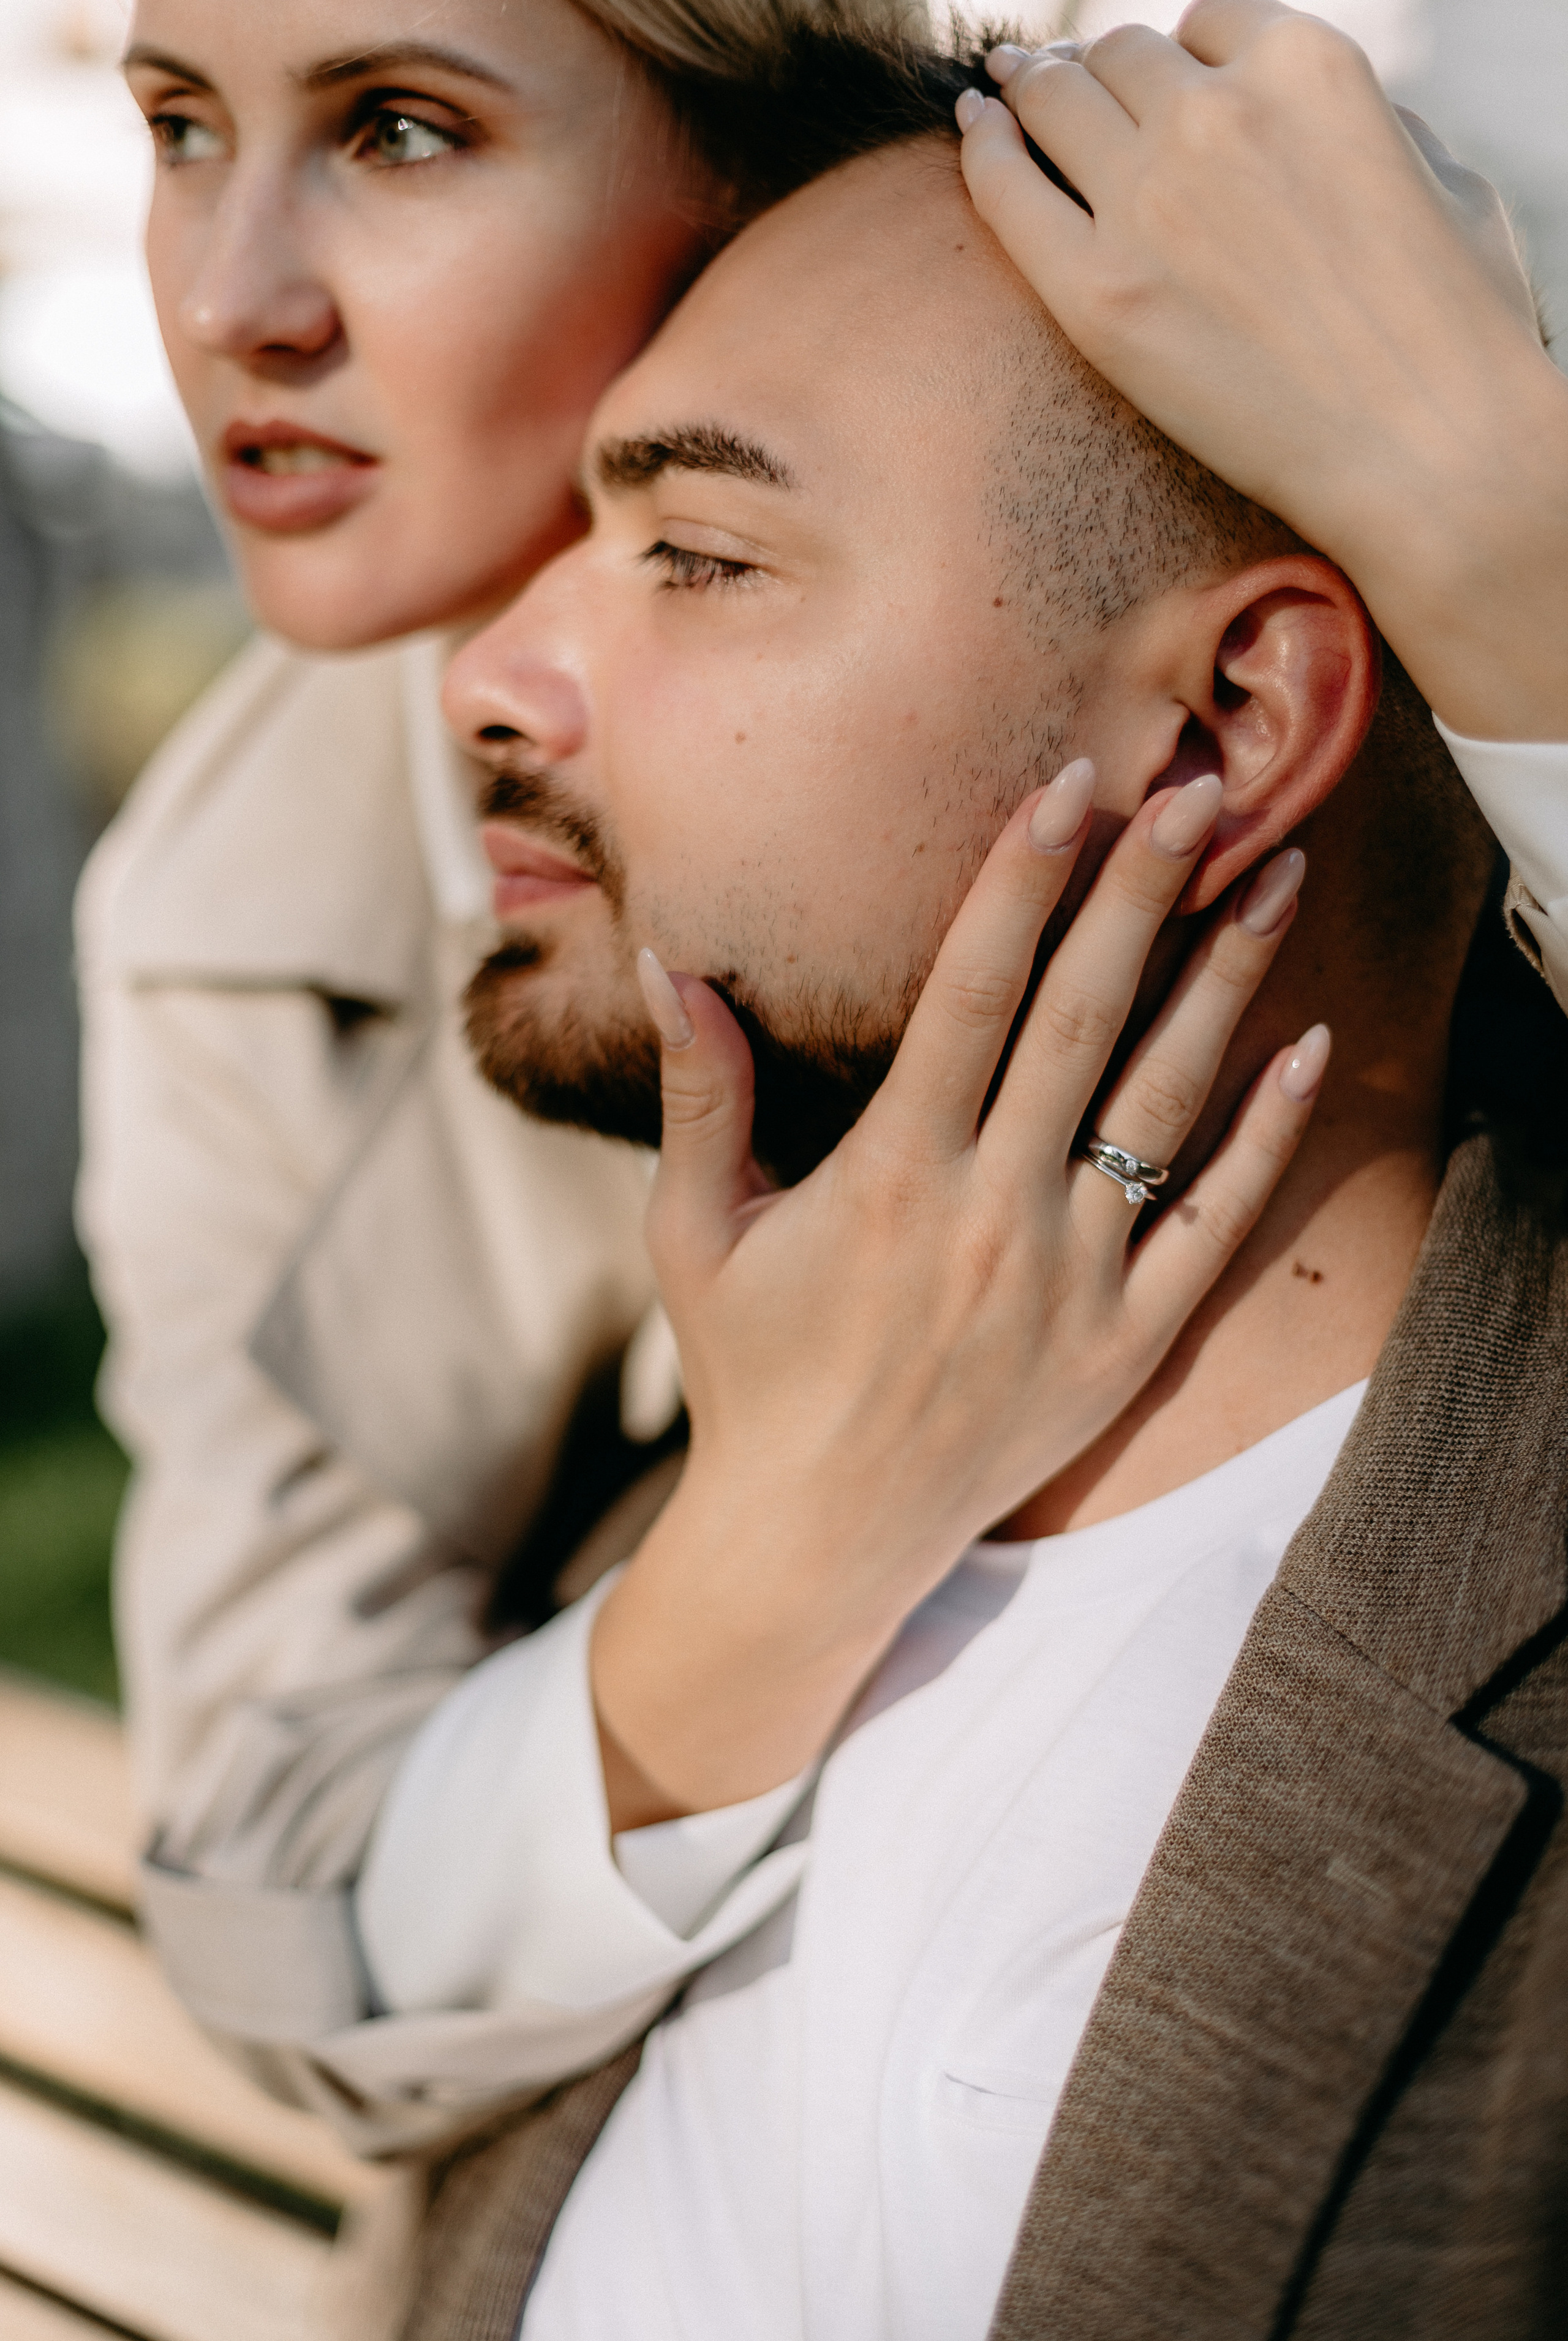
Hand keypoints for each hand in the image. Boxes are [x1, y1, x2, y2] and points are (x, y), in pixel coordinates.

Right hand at [591, 762, 1325, 1827]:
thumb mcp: (691, 1233)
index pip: (969, 995)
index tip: (1067, 786)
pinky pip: (1214, 1226)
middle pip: (1084, 1022)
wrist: (818, 1538)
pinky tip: (1305, 1047)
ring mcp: (1069, 1283)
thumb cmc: (748, 1373)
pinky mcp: (1124, 1344)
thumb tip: (670, 961)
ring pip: (1166, 1105)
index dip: (1020, 882)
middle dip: (1141, 892)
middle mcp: (989, 1217)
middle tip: (1196, 788)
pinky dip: (1264, 1137)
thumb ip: (700, 1093)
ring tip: (1277, 875)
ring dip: (1225, 982)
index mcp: (887, 1178)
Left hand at [957, 1, 1567, 741]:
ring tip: (1005, 98)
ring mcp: (1148, 200)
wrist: (1427, 452)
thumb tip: (1305, 121)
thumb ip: (1369, 125)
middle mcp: (1217, 113)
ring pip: (1055, 100)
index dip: (1178, 60)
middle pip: (1120, 59)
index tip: (1159, 91)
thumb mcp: (1442, 179)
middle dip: (1094, 72)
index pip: (1206, 25)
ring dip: (1030, 91)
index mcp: (1307, 64)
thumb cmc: (1454, 333)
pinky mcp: (1096, 292)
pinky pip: (1006, 187)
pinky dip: (981, 145)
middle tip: (1055, 87)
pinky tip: (973, 129)